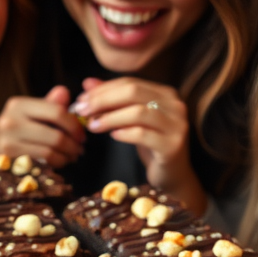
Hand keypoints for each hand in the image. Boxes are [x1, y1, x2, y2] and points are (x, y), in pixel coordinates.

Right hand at [0, 85, 84, 167]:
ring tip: (71, 157)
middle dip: (73, 145)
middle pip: (56, 134)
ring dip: (67, 156)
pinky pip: (42, 162)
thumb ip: (48, 105)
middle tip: (79, 150)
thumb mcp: (29, 116)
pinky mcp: (8, 160)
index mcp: (17, 105)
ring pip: (50, 150)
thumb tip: (64, 92)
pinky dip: (56, 164)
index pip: (56, 112)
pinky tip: (59, 163)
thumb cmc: (14, 136)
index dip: (74, 125)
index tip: (81, 135)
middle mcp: (9, 120)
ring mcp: (7, 141)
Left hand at [71, 77, 204, 213]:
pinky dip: (124, 133)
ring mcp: (176, 125)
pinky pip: (143, 135)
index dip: (103, 89)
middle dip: (103, 100)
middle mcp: (175, 105)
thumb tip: (87, 83)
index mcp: (165, 93)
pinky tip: (112, 136)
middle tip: (81, 111)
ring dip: (110, 118)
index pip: (130, 83)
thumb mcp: (130, 120)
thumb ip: (112, 100)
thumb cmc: (150, 144)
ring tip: (92, 126)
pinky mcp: (172, 145)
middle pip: (133, 92)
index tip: (81, 101)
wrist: (172, 174)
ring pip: (138, 112)